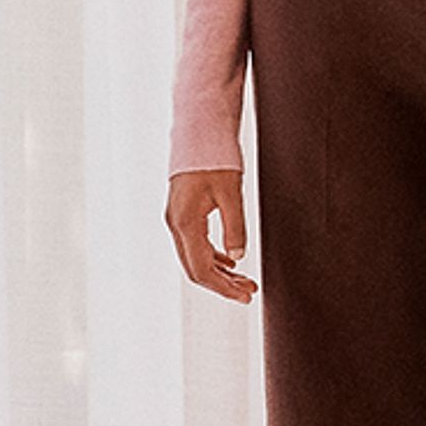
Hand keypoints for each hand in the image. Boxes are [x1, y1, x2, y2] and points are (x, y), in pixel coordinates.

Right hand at [167, 167, 256, 299]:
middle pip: (196, 268)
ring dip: (220, 272)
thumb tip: (238, 257)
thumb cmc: (214, 157)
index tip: (246, 294)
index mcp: (185, 222)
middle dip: (223, 284)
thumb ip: (235, 228)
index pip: (202, 269)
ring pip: (195, 258)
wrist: (199, 130)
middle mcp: (176, 224)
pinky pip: (196, 244)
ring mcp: (177, 219)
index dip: (224, 287)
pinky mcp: (183, 213)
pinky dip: (214, 257)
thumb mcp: (231, 193)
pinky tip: (231, 261)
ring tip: (245, 281)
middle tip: (249, 292)